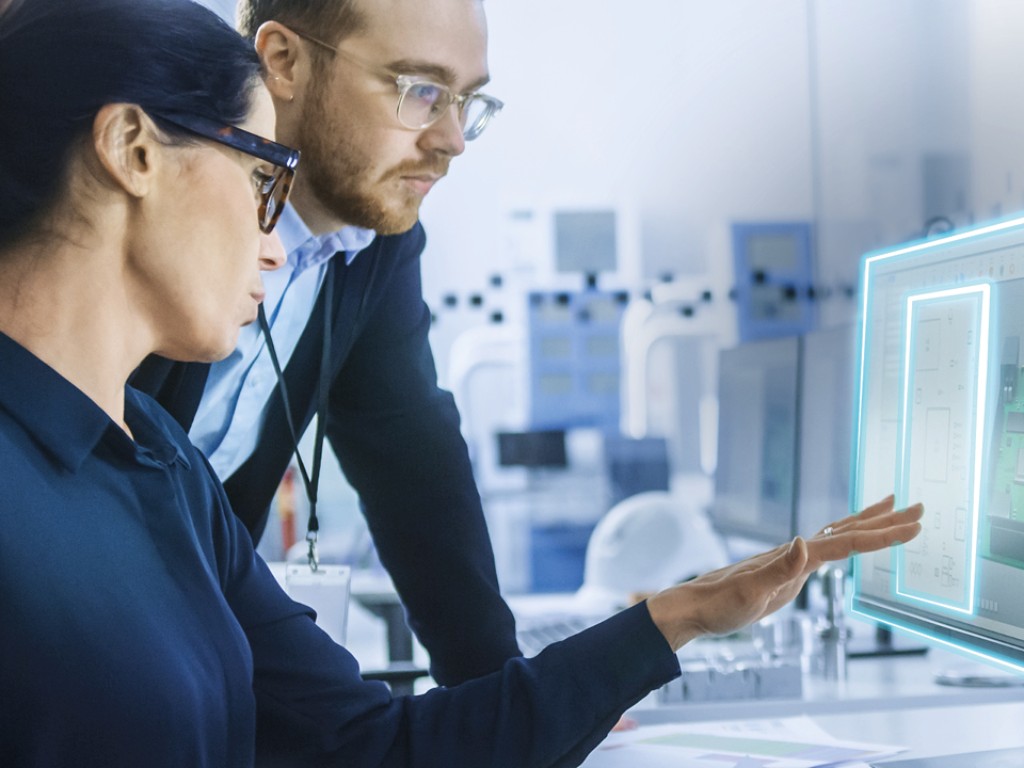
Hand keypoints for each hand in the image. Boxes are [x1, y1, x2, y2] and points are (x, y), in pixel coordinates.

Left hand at [646, 495, 921, 650]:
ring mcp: (793, 560)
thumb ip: (779, 569)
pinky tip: (849, 540)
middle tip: (918, 506)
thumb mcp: (750, 592)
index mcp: (795, 557)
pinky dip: (845, 540)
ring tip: (892, 508)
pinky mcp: (787, 571)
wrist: (696, 606)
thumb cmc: (721, 603)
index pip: (847, 542)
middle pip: (848, 530)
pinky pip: (826, 550)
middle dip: (885, 520)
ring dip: (868, 522)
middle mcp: (797, 552)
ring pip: (838, 534)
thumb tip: (804, 542)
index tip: (913, 525)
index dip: (882, 535)